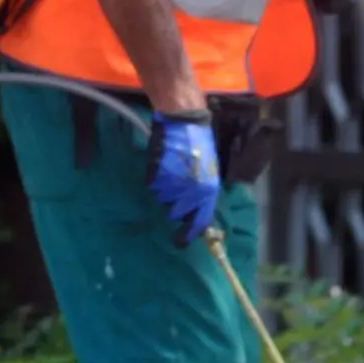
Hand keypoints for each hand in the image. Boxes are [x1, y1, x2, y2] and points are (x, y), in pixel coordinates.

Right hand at [146, 112, 220, 245]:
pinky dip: (156, 178)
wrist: (183, 120)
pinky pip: (153, 186)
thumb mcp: (210, 169)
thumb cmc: (200, 142)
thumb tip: (197, 212)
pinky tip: (164, 164)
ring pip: (163, 199)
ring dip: (166, 189)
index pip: (199, 222)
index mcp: (208, 191)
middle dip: (176, 203)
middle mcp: (190, 193)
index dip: (189, 235)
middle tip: (179, 185)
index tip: (181, 242)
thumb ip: (204, 192)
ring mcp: (171, 185)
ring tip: (172, 168)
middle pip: (177, 213)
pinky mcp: (155, 176)